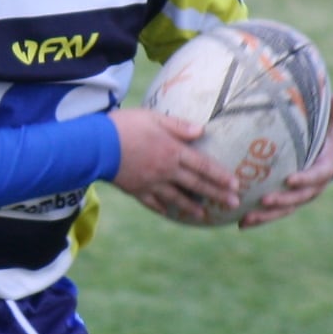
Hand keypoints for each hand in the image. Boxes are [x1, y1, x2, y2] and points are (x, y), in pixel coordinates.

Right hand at [110, 108, 238, 223]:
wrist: (97, 146)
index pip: (203, 165)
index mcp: (173, 151)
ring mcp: (152, 183)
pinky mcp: (136, 190)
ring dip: (192, 207)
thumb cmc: (126, 126)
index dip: (220, 175)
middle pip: (196, 184)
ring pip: (177, 198)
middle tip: (233, 204)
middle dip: (216, 194)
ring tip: (205, 215)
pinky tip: (170, 212)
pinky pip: (153, 203)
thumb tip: (201, 131)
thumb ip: (178, 126)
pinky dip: (163, 208)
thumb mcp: (154, 118)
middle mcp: (166, 170)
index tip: (235, 184)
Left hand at [238, 95, 332, 228]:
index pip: (315, 176)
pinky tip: (241, 224)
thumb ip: (330, 114)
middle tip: (264, 200)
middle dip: (281, 200)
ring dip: (266, 216)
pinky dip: (259, 219)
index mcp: (324, 169)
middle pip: (297, 198)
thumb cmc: (322, 137)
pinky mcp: (289, 203)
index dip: (304, 179)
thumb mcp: (327, 126)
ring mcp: (300, 197)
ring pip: (284, 210)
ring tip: (247, 218)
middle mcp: (313, 188)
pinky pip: (275, 213)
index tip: (290, 179)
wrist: (326, 157)